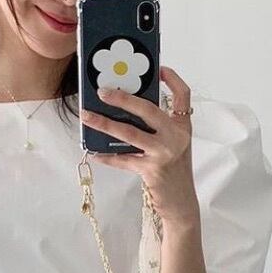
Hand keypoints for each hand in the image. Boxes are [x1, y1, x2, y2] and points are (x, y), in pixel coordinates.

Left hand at [79, 65, 199, 228]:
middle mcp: (176, 137)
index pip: (184, 96)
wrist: (181, 203)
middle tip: (102, 91)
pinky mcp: (152, 169)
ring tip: (87, 116)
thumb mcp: (172, 146)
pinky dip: (107, 156)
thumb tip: (125, 111)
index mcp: (183, 128)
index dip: (173, 79)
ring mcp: (164, 153)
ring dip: (105, 124)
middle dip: (123, 98)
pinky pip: (123, 159)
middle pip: (149, 109)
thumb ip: (157, 129)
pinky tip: (95, 153)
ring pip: (130, 133)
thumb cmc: (174, 172)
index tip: (159, 68)